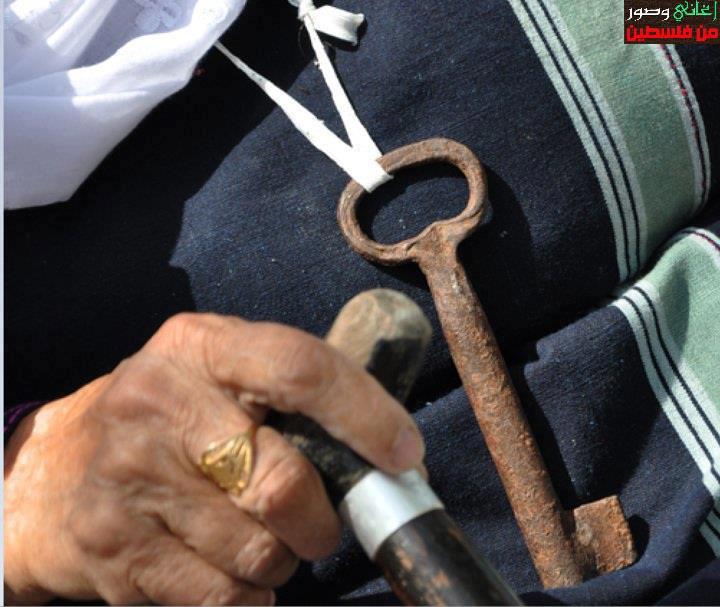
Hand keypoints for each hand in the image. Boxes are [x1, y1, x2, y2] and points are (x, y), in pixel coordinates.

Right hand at [4, 313, 424, 604]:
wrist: (60, 469)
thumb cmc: (175, 419)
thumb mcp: (225, 376)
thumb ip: (298, 395)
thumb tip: (396, 453)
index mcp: (202, 345)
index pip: (300, 367)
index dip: (364, 414)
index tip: (404, 454)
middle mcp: (158, 398)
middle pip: (282, 482)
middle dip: (321, 522)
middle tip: (319, 526)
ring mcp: (128, 474)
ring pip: (257, 552)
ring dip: (281, 560)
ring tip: (255, 537)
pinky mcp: (111, 544)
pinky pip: (221, 598)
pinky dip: (247, 596)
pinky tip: (225, 566)